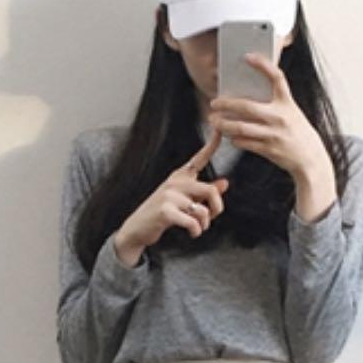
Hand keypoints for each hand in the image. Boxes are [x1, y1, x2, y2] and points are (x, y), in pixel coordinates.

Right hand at [115, 127, 229, 261]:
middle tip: (212, 218)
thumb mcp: (184, 201)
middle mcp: (175, 182)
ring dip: (204, 224)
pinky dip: (196, 231)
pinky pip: (193, 222)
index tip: (219, 129)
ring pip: (203, 210)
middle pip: (211, 191)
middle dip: (217, 209)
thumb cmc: (162, 214)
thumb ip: (204, 193)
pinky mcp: (165, 211)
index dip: (211, 144)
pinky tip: (192, 233)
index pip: (199, 159)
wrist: (137, 228)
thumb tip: (225, 183)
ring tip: (197, 228)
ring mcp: (169, 195)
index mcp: (180, 177)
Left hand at [207, 52, 328, 182]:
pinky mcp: (268, 149)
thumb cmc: (299, 133)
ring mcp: (273, 134)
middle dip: (226, 103)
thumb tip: (251, 95)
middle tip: (214, 102)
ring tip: (214, 121)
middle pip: (247, 106)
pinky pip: (245, 142)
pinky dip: (234, 139)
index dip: (263, 64)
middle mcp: (280, 117)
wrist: (310, 159)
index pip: (276, 77)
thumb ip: (276, 104)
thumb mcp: (292, 113)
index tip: (248, 56)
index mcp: (288, 103)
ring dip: (224, 124)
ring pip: (241, 127)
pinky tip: (229, 136)